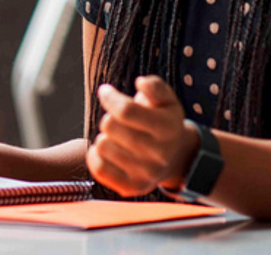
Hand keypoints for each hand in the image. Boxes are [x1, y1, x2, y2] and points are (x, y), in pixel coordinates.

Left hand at [86, 75, 197, 196]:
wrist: (175, 158)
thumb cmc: (163, 121)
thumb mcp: (167, 100)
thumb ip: (155, 87)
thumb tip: (141, 83)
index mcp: (167, 128)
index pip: (126, 110)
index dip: (110, 97)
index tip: (106, 91)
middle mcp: (159, 154)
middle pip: (109, 126)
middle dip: (109, 117)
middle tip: (117, 120)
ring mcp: (146, 174)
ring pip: (101, 145)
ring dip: (104, 136)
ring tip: (117, 137)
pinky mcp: (132, 187)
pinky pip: (99, 169)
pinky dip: (95, 155)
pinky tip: (107, 149)